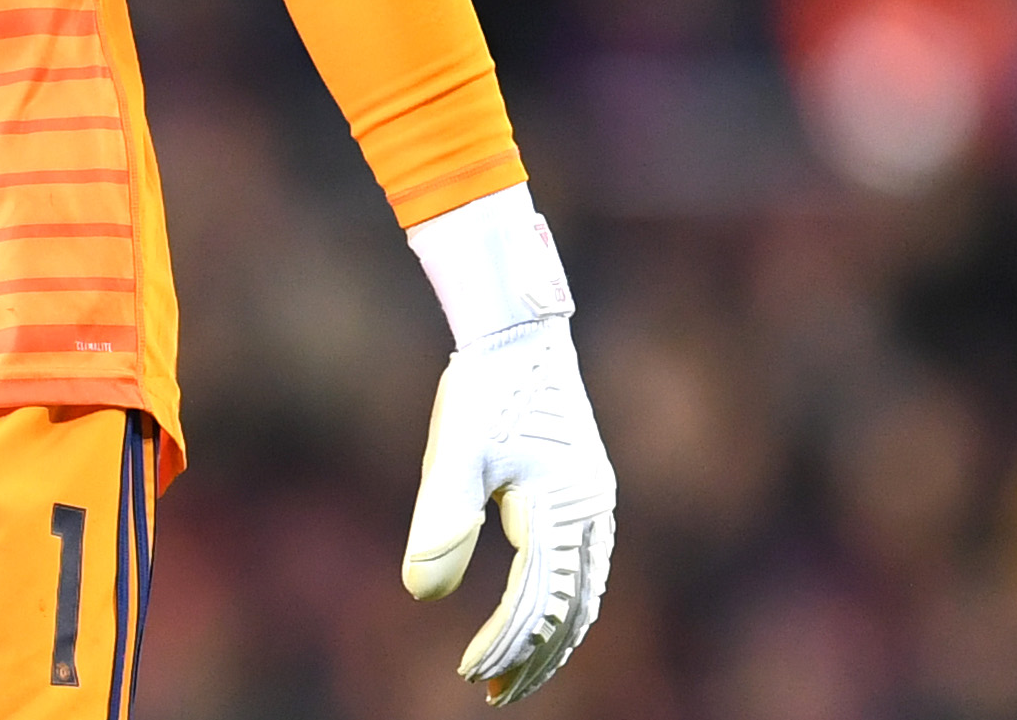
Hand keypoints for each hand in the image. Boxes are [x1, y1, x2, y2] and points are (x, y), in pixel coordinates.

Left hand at [403, 311, 615, 703]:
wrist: (518, 333)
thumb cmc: (483, 388)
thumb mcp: (455, 453)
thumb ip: (441, 522)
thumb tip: (421, 596)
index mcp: (562, 509)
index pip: (535, 601)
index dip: (504, 643)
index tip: (470, 675)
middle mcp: (591, 512)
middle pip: (572, 610)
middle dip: (536, 657)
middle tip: (496, 695)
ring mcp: (595, 502)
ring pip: (586, 592)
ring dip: (555, 637)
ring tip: (519, 672)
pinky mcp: (588, 491)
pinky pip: (587, 566)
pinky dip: (569, 603)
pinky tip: (546, 619)